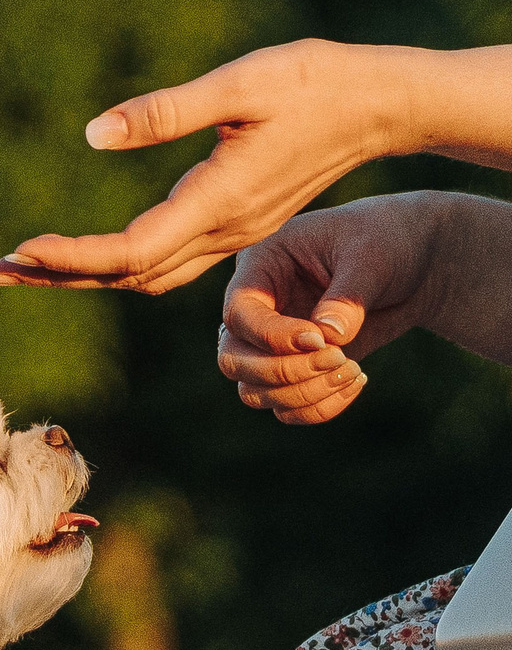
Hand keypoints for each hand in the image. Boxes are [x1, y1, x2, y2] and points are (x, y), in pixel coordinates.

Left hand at [0, 40, 410, 294]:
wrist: (383, 103)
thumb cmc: (316, 83)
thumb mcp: (241, 84)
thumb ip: (166, 111)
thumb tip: (92, 134)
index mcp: (219, 202)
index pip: (128, 252)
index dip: (69, 258)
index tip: (16, 252)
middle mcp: (224, 231)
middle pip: (127, 276)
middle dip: (59, 275)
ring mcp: (233, 235)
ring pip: (146, 276)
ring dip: (84, 275)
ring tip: (26, 268)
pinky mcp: (235, 225)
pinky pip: (166, 263)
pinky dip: (118, 266)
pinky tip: (87, 257)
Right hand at [214, 194, 448, 423]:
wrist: (417, 260)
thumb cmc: (387, 242)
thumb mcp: (371, 257)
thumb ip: (347, 297)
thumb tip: (329, 339)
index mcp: (261, 267)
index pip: (239, 314)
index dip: (272, 336)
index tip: (320, 340)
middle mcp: (258, 309)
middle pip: (233, 360)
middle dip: (283, 372)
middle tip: (339, 358)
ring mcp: (273, 344)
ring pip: (254, 391)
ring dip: (302, 393)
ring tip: (352, 370)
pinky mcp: (298, 369)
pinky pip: (286, 408)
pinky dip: (318, 408)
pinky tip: (357, 381)